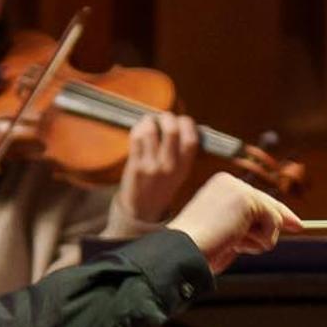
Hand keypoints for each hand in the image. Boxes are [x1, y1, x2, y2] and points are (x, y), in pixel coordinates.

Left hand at [117, 108, 209, 224]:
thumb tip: (190, 124)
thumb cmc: (162, 185)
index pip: (191, 139)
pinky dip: (138, 128)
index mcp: (184, 167)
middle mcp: (169, 166)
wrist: (143, 209)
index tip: (182, 120)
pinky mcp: (135, 165)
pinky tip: (140, 129)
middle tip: (164, 118)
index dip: (187, 124)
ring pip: (151, 131)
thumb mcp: (181, 172)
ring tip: (150, 122)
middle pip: (171, 131)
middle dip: (167, 118)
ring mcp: (151, 166)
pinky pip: (136, 138)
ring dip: (150, 120)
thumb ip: (184, 150)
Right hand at [166, 168, 301, 274]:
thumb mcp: (226, 233)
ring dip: (260, 238)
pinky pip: (272, 222)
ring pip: (271, 215)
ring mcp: (238, 189)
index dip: (273, 211)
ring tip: (234, 244)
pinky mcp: (247, 199)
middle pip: (267, 202)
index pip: (254, 198)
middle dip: (281, 219)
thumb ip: (245, 225)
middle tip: (300, 226)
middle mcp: (228, 182)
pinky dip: (263, 238)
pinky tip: (239, 242)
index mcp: (218, 188)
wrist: (184, 250)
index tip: (292, 221)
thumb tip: (273, 226)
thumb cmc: (199, 249)